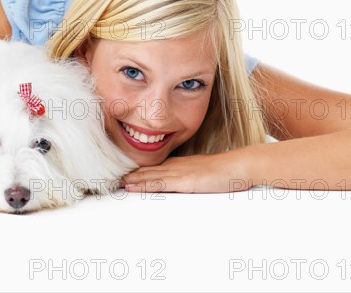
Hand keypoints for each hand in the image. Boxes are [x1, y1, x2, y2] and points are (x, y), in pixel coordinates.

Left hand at [122, 148, 256, 192]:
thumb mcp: (202, 173)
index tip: (123, 174)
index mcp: (179, 163)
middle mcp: (175, 166)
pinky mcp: (183, 181)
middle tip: (112, 179)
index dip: (137, 171)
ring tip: (116, 183)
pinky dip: (143, 185)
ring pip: (148, 176)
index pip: (153, 167)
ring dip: (131, 180)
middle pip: (147, 170)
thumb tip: (181, 182)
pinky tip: (133, 187)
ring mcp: (178, 172)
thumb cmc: (224, 171)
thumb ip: (189, 176)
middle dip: (129, 175)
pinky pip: (159, 183)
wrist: (238, 166)